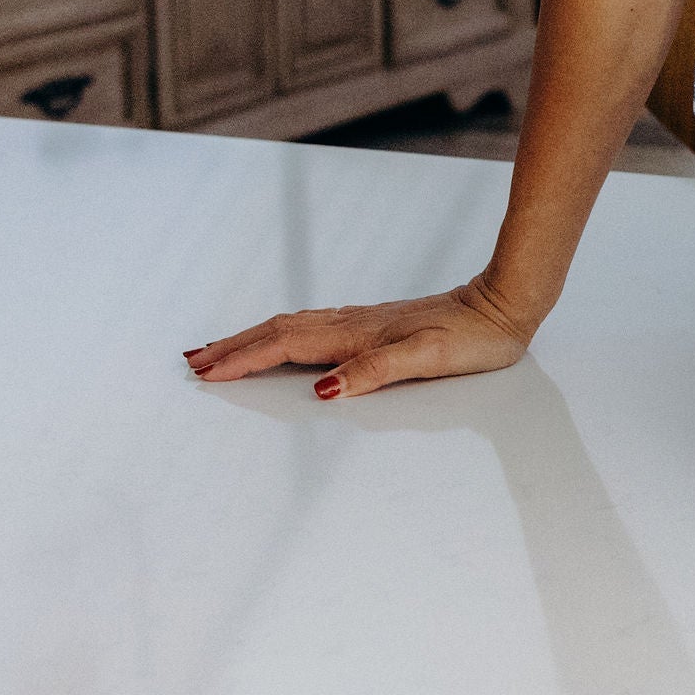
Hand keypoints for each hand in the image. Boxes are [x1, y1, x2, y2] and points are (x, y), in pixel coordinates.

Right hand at [183, 274, 536, 399]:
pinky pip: (310, 327)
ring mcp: (360, 321)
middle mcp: (352, 324)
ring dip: (251, 338)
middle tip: (192, 360)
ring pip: (290, 326)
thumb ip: (376, 371)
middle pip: (278, 332)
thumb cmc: (472, 339)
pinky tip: (278, 338)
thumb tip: (324, 387)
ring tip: (217, 349)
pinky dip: (280, 333)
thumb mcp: (428, 360)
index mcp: (357, 335)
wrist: (503, 306)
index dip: (244, 359)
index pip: (285, 345)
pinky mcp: (372, 324)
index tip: (207, 372)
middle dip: (233, 347)